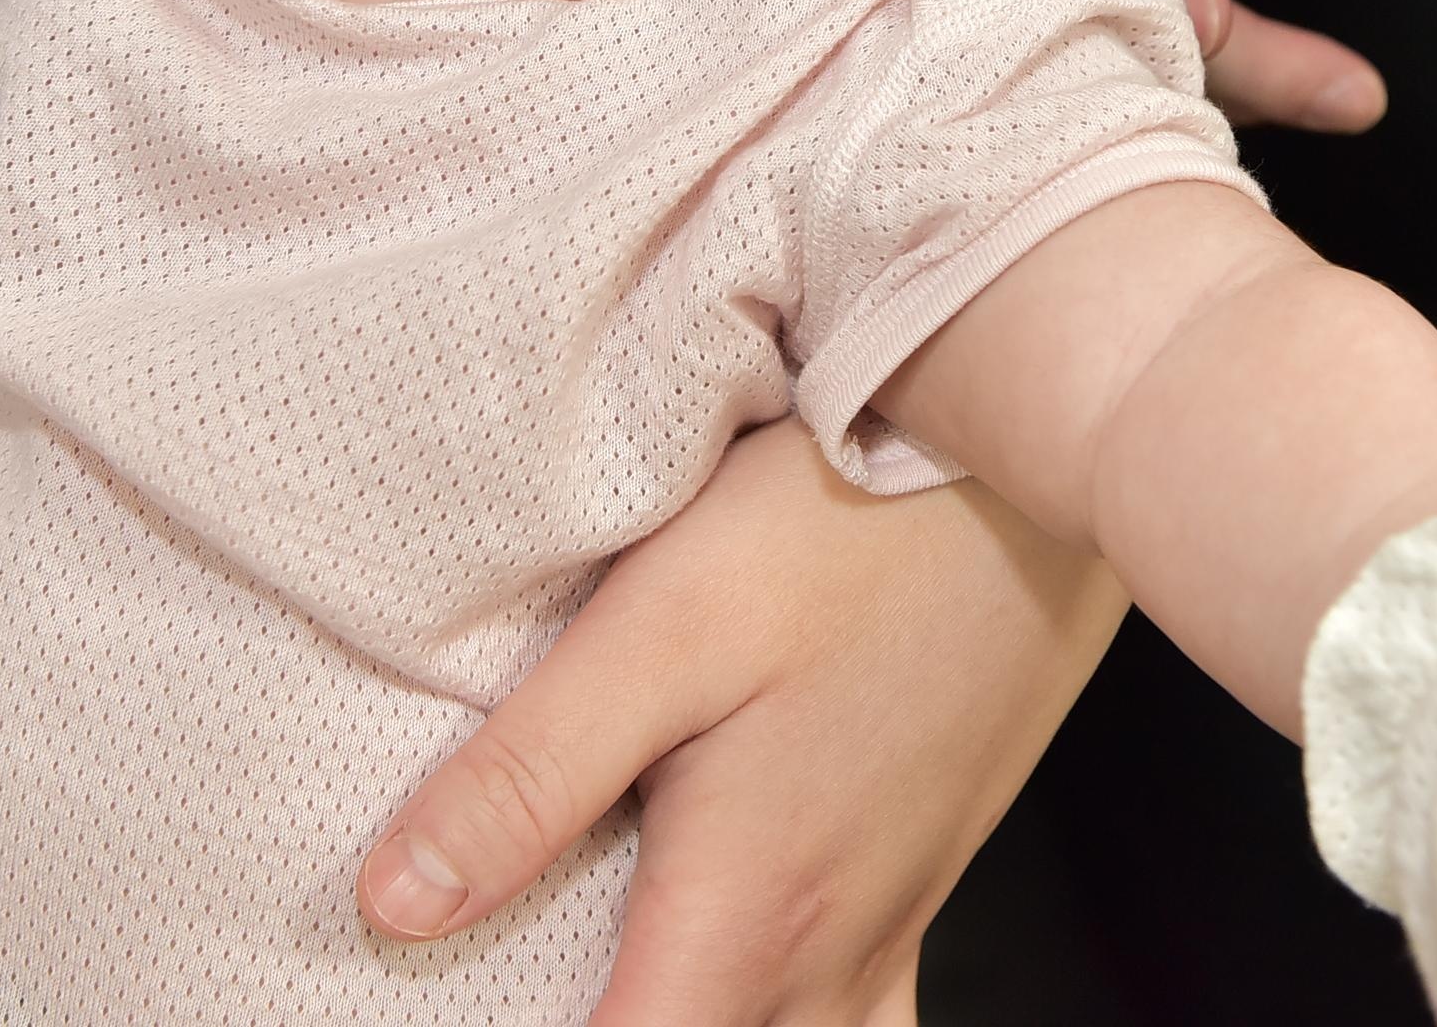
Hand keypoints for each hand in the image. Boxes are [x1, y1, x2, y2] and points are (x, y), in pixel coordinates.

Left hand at [357, 417, 1124, 1025]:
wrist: (1039, 466)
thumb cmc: (847, 523)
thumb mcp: (659, 628)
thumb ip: (528, 778)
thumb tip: (397, 904)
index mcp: (750, 914)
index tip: (453, 1005)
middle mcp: (836, 945)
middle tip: (537, 981)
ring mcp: (899, 912)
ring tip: (631, 982)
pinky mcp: (930, 859)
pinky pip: (867, 1013)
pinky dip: (795, 1025)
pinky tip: (749, 973)